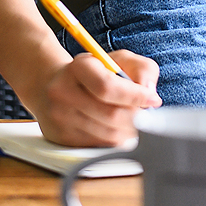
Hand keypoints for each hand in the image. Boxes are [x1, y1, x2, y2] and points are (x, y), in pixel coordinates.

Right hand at [34, 49, 160, 147]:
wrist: (52, 85)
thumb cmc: (94, 72)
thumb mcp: (119, 60)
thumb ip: (142, 69)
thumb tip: (149, 91)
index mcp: (79, 66)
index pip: (108, 87)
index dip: (135, 96)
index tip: (153, 99)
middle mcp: (63, 91)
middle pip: (111, 115)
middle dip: (137, 118)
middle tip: (148, 114)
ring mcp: (60, 116)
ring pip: (107, 135)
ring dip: (128, 131)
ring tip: (133, 121)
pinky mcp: (60, 137)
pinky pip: (98, 146)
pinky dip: (114, 140)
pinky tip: (117, 129)